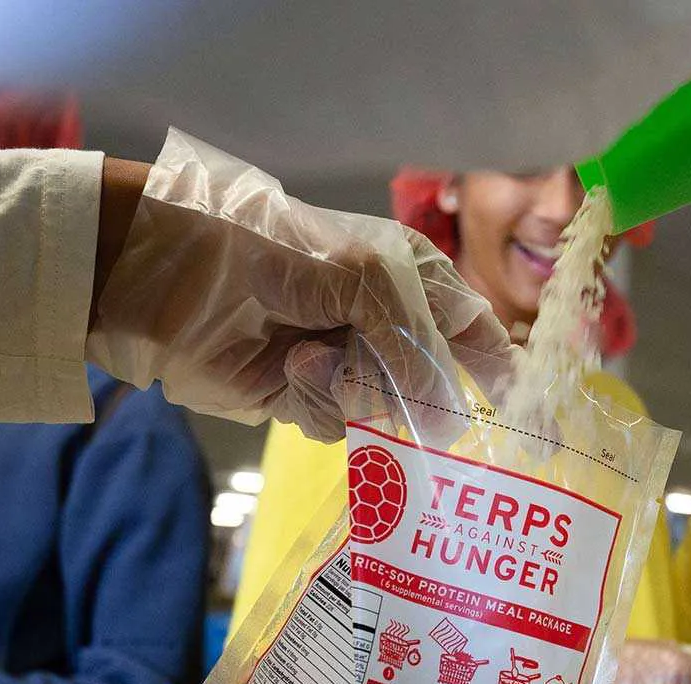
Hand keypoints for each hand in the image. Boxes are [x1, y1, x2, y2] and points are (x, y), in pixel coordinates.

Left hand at [88, 129, 510, 440]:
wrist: (179, 275)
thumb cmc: (281, 252)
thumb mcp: (369, 282)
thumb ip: (419, 348)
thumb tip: (445, 422)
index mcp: (414, 279)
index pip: (476, 331)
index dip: (496, 368)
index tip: (511, 404)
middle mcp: (387, 324)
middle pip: (436, 385)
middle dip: (408, 383)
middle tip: (369, 362)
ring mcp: (346, 365)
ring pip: (388, 412)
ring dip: (352, 389)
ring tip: (311, 356)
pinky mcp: (305, 399)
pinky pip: (339, 426)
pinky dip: (317, 401)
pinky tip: (290, 369)